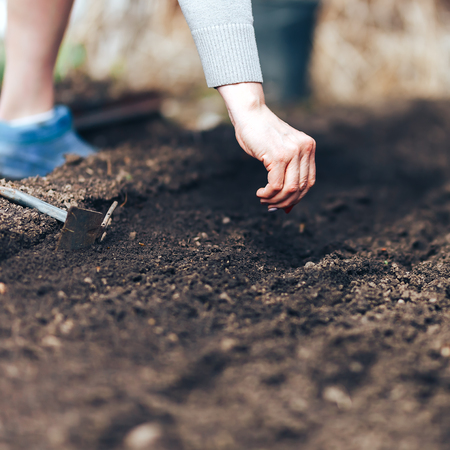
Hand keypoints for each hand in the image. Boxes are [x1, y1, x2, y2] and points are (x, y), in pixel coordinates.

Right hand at [217, 83, 315, 211]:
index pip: (309, 182)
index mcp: (308, 147)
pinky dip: (267, 194)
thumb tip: (284, 203)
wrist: (250, 114)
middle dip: (285, 202)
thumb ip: (286, 171)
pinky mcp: (279, 156)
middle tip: (270, 206)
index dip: (296, 197)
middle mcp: (305, 149)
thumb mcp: (279, 151)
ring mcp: (293, 152)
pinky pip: (276, 185)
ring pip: (289, 189)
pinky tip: (260, 193)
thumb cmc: (260, 134)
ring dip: (275, 200)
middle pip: (301, 188)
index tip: (282, 204)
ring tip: (263, 199)